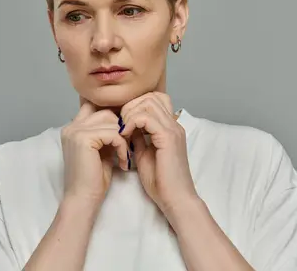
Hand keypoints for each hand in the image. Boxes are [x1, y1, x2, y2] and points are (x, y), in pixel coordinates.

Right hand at [61, 101, 129, 206]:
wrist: (83, 199)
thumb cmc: (94, 179)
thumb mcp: (101, 149)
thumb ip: (106, 132)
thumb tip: (122, 118)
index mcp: (73, 127)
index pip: (96, 107)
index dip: (113, 118)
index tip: (124, 134)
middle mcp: (71, 126)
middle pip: (105, 112)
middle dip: (120, 128)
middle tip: (125, 147)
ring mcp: (75, 131)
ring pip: (111, 121)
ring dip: (123, 138)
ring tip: (124, 155)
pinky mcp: (83, 139)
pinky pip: (113, 133)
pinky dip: (122, 146)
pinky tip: (122, 161)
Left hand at [119, 92, 197, 211]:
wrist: (175, 199)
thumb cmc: (161, 181)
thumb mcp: (144, 154)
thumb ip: (138, 138)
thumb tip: (126, 127)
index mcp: (170, 127)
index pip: (154, 99)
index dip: (135, 106)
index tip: (123, 123)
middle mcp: (174, 124)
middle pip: (151, 96)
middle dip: (130, 106)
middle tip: (120, 125)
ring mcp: (173, 129)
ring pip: (149, 102)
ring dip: (130, 113)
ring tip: (123, 130)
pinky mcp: (168, 138)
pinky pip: (146, 117)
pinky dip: (132, 122)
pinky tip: (125, 135)